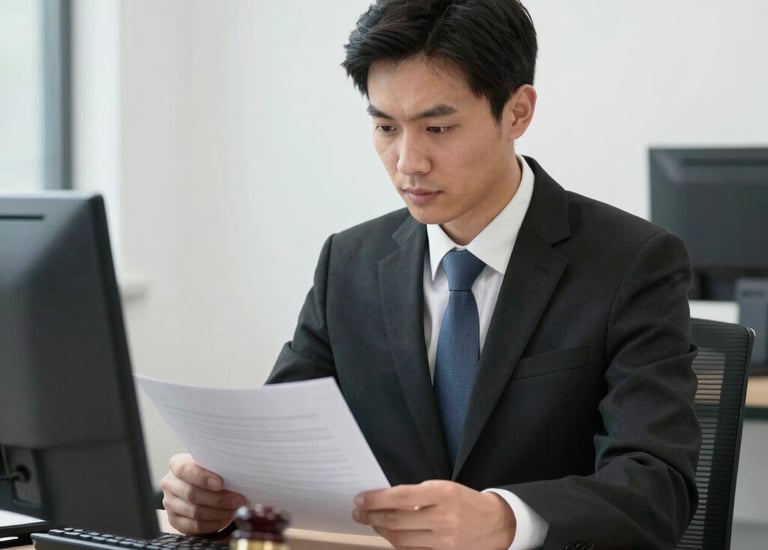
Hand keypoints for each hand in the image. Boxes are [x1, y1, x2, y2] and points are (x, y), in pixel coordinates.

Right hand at [160, 453, 246, 534]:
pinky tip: (225, 518)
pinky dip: (213, 524)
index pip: (186, 469)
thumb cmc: (212, 472)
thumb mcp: (213, 464)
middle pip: (192, 494)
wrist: (203, 486)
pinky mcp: (175, 521)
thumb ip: (219, 465)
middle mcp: (170, 483)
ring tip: (235, 509)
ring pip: (195, 512)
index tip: (220, 484)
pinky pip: (195, 526)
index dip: (203, 478)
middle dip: (219, 499)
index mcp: (177, 464)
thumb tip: (239, 470)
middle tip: (239, 500)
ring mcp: (170, 503)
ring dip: (219, 512)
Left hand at [352, 480, 515, 549]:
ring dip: (381, 531)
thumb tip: (385, 500)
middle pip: (396, 520)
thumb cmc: (466, 502)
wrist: (497, 524)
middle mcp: (443, 518)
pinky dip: (397, 544)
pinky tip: (389, 535)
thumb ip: (417, 494)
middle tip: (359, 512)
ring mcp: (444, 541)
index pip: (400, 497)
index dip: (376, 499)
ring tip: (372, 522)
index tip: (360, 499)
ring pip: (400, 539)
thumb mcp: (445, 488)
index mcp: (442, 494)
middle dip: (372, 516)